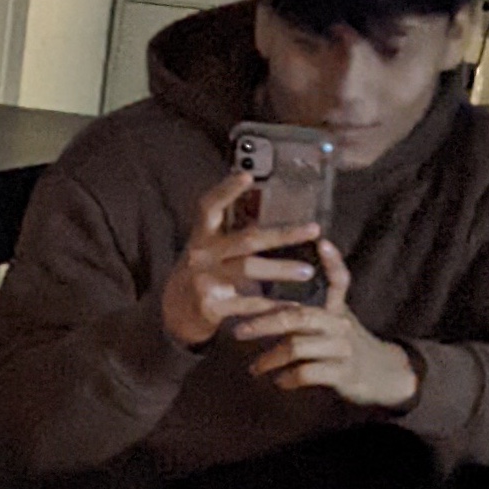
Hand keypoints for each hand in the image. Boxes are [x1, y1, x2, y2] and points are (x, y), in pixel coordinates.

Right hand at [161, 169, 323, 348]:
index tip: (247, 175)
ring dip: (281, 269)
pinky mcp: (210, 305)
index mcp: (201, 235)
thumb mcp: (207, 248)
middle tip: (313, 229)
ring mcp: (204, 279)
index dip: (226, 190)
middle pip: (245, 239)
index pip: (209, 207)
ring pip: (247, 269)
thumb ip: (229, 231)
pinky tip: (293, 305)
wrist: (175, 312)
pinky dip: (272, 305)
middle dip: (282, 234)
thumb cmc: (201, 273)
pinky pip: (248, 303)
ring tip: (308, 271)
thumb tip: (264, 207)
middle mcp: (201, 254)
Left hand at [232, 240, 419, 407]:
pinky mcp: (343, 373)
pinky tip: (278, 381)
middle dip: (263, 323)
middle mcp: (340, 324)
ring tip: (254, 368)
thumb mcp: (333, 318)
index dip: (333, 262)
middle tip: (237, 332)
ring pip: (297, 347)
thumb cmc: (343, 343)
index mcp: (336, 308)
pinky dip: (287, 378)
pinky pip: (306, 373)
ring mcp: (343, 348)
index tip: (321, 243)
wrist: (381, 375)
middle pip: (298, 316)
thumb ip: (307, 304)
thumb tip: (267, 284)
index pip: (339, 280)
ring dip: (269, 359)